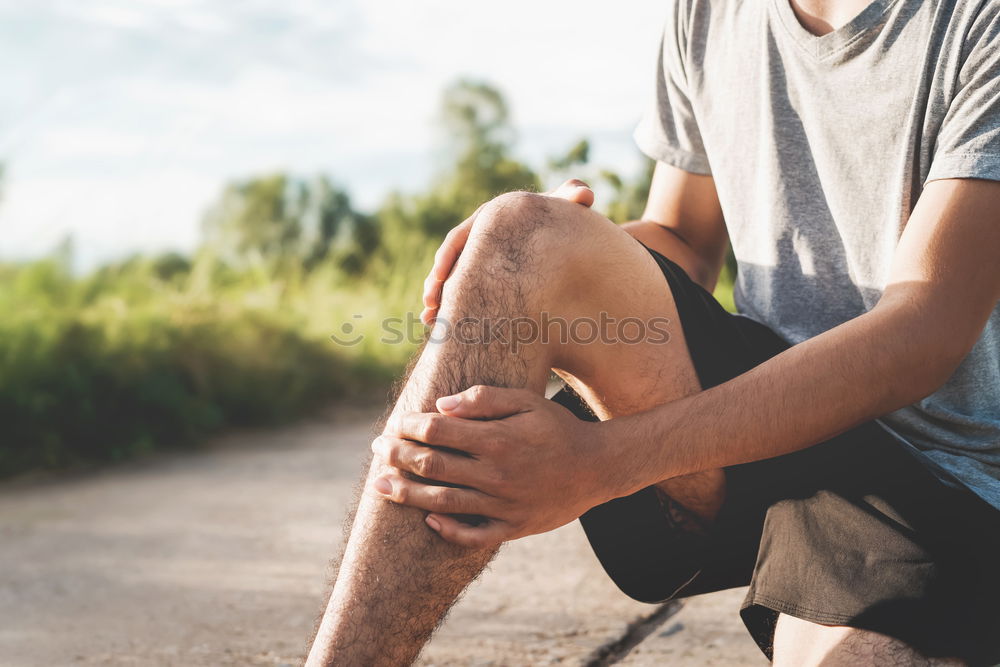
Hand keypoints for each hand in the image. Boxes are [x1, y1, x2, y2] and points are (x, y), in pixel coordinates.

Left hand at [371, 385, 612, 547]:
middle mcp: (495, 474)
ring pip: (442, 501)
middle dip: (398, 456)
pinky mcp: (513, 528)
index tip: (394, 422)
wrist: (597, 468)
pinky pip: (473, 536)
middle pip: (432, 466)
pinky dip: (447, 530)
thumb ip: (485, 399)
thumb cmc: (558, 428)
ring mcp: (502, 505)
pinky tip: (427, 520)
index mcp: (496, 440)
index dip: (410, 426)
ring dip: (406, 493)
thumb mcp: (527, 402)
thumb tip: (442, 405)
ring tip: (380, 486)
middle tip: (378, 448)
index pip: (438, 432)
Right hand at [421, 179, 594, 324]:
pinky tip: (442, 332)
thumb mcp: (565, 209)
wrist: (562, 240)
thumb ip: (573, 198)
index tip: (442, 274)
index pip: (463, 237)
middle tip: (430, 302)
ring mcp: (479, 262)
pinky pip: (463, 298)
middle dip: (438, 282)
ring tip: (431, 320)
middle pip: (451, 262)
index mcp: (488, 221)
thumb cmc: (561, 222)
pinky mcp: (484, 281)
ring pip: (453, 283)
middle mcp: (479, 241)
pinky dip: (451, 313)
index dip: (449, 255)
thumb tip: (583, 194)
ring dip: (439, 300)